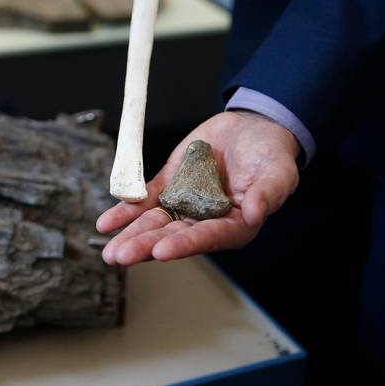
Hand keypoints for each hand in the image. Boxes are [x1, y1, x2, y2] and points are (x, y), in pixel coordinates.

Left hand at [97, 111, 299, 264]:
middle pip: (172, 236)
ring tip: (109, 252)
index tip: (162, 251)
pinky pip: (144, 200)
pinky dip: (125, 211)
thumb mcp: (278, 172)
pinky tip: (105, 224)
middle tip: (120, 257)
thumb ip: (268, 193)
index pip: (207, 237)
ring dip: (130, 236)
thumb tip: (255, 213)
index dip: (185, 244)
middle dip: (145, 247)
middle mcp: (204, 220)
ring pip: (153, 223)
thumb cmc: (272, 156)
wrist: (252, 129)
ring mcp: (183, 204)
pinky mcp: (169, 185)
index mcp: (233, 226)